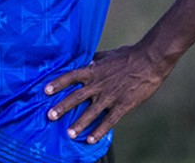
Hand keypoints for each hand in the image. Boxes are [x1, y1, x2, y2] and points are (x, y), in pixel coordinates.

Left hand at [44, 44, 167, 144]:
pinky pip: (109, 121)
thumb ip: (96, 60)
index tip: (45, 90)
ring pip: (91, 112)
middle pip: (76, 97)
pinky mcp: (123, 105)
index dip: (57, 83)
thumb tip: (87, 61)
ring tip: (68, 133)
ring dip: (79, 123)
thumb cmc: (128, 55)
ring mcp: (110, 95)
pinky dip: (99, 131)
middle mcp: (99, 84)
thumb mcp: (108, 55)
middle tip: (50, 116)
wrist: (149, 60)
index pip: (71, 76)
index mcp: (94, 70)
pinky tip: (90, 140)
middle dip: (62, 107)